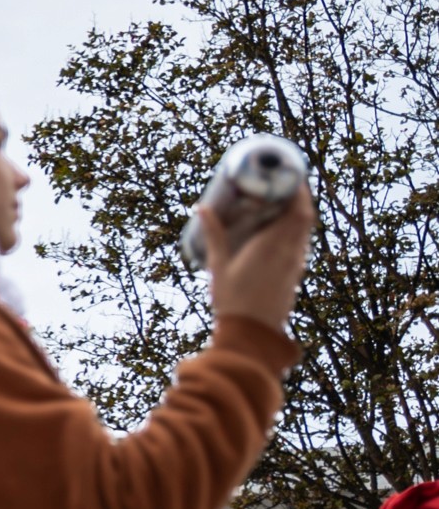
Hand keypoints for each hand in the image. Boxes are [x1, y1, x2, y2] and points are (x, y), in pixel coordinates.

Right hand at [202, 183, 314, 333]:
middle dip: (299, 197)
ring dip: (296, 214)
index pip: (298, 211)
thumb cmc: (233, 300)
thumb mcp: (218, 265)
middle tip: (282, 183)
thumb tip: (203, 209)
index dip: (299, 190)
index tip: (288, 175)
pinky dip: (293, 230)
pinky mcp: (294, 274)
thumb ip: (214, 236)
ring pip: (304, 231)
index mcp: (273, 246)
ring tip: (278, 202)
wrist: (252, 333)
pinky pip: (299, 244)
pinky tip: (276, 230)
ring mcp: (295, 264)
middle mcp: (290, 253)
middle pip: (305, 217)